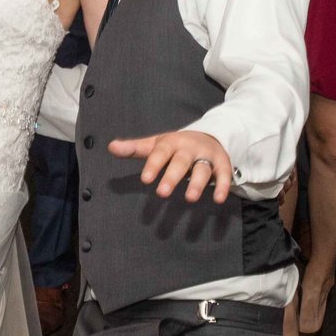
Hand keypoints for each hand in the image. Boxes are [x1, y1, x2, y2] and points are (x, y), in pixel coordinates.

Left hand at [107, 128, 235, 202]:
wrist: (209, 135)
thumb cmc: (175, 145)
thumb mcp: (155, 144)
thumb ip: (134, 148)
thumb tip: (111, 147)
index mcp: (171, 142)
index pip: (160, 152)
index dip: (153, 165)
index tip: (145, 179)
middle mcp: (190, 148)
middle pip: (181, 161)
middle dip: (172, 176)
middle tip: (162, 193)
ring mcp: (207, 156)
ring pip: (203, 169)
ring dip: (197, 183)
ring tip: (189, 198)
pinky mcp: (222, 164)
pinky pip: (224, 175)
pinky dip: (223, 186)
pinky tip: (219, 199)